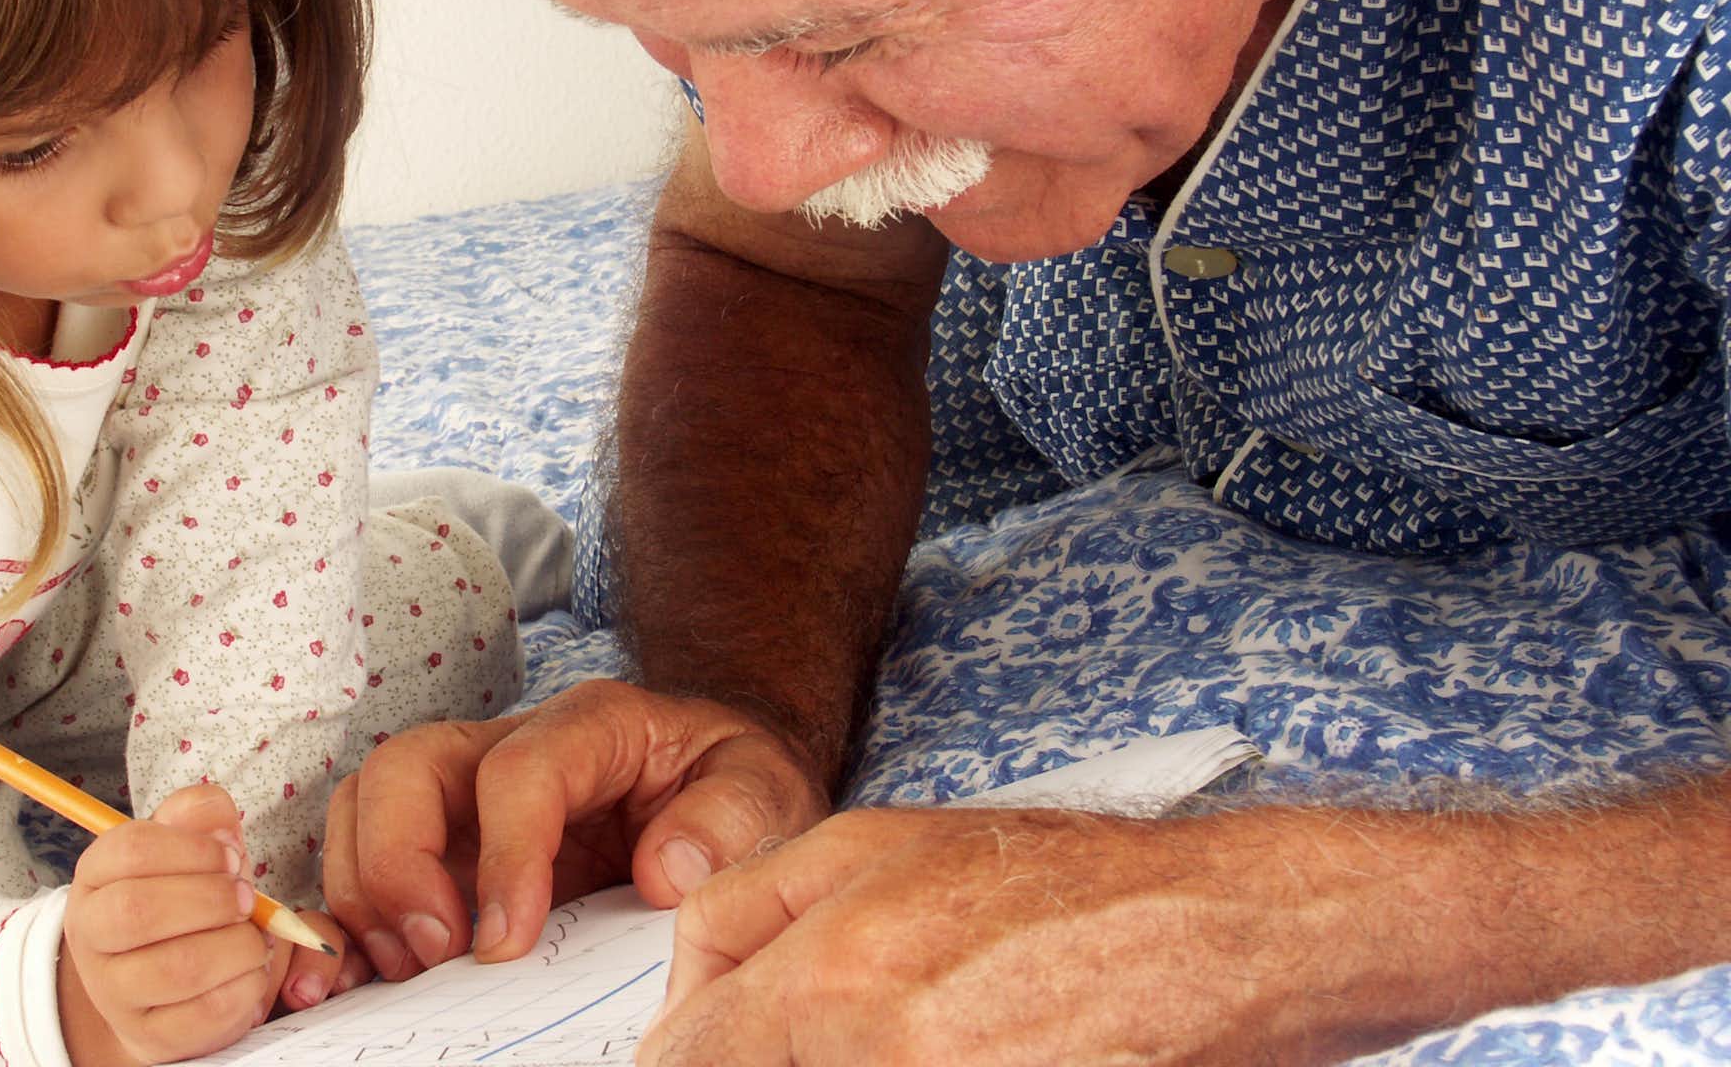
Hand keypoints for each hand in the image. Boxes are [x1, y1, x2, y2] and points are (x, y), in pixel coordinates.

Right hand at [61, 784, 366, 1066]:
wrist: (158, 981)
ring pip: (176, 968)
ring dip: (235, 946)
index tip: (231, 856)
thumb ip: (202, 817)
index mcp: (96, 877)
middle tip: (249, 898)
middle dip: (211, 899)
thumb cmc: (181, 897)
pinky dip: (244, 987)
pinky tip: (251, 970)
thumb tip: (220, 826)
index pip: (131, 850)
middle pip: (139, 910)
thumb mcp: (187, 847)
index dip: (192, 849)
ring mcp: (114, 992)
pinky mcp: (149, 1035)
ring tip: (255, 936)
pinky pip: (204, 1015)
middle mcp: (92, 936)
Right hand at [323, 680, 827, 980]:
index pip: (519, 768)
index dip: (504, 854)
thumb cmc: (730, 786)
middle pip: (406, 767)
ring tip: (413, 968)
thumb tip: (664, 871)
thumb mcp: (764, 788)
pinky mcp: (443, 850)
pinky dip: (344, 916)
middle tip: (440, 952)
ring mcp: (463, 799)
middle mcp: (505, 750)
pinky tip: (355, 974)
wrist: (717, 789)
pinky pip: (362, 863)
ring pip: (364, 806)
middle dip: (399, 860)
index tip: (510, 941)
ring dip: (366, 890)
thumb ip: (728, 820)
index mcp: (590, 726)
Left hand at [641, 805, 1363, 1065]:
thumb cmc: (1061, 890)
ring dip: (838, 1062)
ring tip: (911, 1029)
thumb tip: (683, 988)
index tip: (697, 1050)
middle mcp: (884, 1054)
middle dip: (761, 1057)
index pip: (690, 1059)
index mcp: (836, 977)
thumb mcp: (875, 847)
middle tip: (828, 1027)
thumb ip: (747, 911)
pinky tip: (954, 1046)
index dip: (684, 1056)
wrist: (1210, 938)